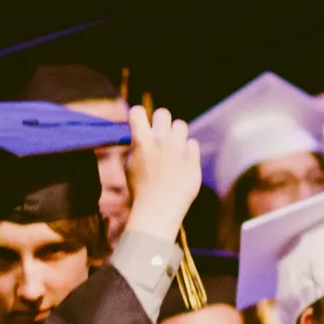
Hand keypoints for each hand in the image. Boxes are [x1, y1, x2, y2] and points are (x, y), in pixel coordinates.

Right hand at [123, 106, 202, 241]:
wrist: (158, 211)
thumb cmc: (140, 190)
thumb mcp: (130, 165)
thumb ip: (137, 146)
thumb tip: (143, 133)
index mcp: (142, 141)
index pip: (137, 111)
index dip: (138, 116)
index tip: (140, 124)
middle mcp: (161, 141)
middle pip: (163, 113)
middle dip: (160, 122)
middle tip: (159, 136)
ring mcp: (179, 150)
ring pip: (181, 125)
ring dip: (175, 134)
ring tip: (172, 149)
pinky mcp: (193, 160)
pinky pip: (192, 144)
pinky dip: (187, 151)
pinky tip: (181, 164)